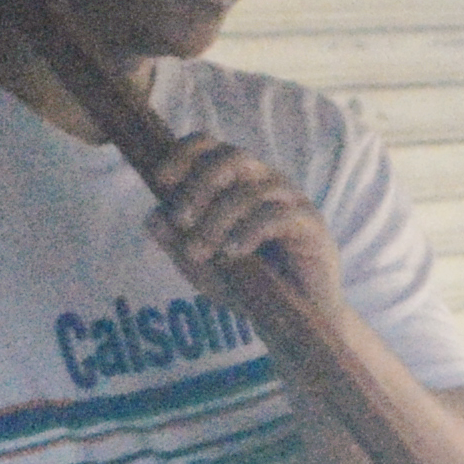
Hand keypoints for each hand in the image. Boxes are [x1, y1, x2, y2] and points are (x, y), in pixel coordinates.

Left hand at [146, 132, 339, 308]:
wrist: (295, 317)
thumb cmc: (249, 286)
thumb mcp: (203, 268)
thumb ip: (178, 244)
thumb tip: (154, 218)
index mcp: (238, 181)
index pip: (211, 146)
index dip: (184, 154)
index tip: (162, 180)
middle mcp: (265, 181)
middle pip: (231, 158)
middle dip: (199, 186)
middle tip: (182, 220)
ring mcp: (290, 200)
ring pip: (250, 190)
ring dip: (218, 218)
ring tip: (202, 250)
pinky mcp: (310, 225)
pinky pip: (276, 216)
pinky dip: (248, 231)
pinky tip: (233, 252)